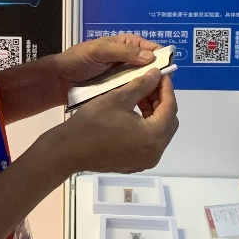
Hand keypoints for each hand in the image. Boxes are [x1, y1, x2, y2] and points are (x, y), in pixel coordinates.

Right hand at [43, 70, 178, 176]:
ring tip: (139, 96)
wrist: (68, 150)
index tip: (160, 74)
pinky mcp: (134, 164)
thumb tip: (156, 74)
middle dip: (161, 101)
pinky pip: (147, 142)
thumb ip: (142, 85)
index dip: (166, 88)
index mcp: (154, 136)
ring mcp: (145, 161)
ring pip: (158, 132)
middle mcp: (155, 152)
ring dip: (153, 114)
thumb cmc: (93, 122)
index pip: (170, 108)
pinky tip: (132, 114)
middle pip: (168, 122)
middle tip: (150, 84)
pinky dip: (145, 127)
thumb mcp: (118, 98)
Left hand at [51, 34, 161, 98]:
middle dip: (158, 77)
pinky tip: (146, 108)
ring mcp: (125, 76)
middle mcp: (129, 59)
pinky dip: (141, 99)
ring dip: (152, 90)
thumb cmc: (78, 60)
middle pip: (151, 67)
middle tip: (164, 92)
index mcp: (127, 44)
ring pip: (145, 82)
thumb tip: (151, 57)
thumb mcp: (99, 51)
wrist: (59, 80)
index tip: (168, 71)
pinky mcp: (120, 90)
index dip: (162, 57)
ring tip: (157, 103)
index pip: (151, 48)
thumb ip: (123, 52)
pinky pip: (135, 93)